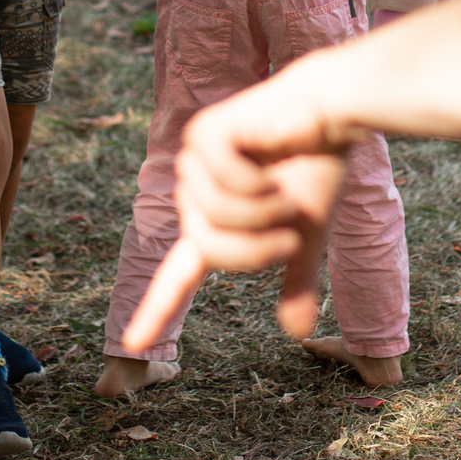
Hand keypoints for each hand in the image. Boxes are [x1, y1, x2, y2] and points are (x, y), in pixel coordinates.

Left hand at [121, 80, 355, 351]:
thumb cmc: (316, 171)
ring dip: (265, 208)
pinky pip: (225, 181)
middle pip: (212, 250)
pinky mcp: (201, 134)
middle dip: (259, 244)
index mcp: (213, 227)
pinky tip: (271, 150)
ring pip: (216, 216)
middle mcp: (194, 198)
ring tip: (283, 183)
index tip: (131, 343)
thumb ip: (294, 279)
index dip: (156, 311)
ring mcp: (193, 165)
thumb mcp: (305, 235)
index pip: (177, 278)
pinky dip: (259, 177)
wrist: (328, 116)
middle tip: (291, 222)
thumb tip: (298, 332)